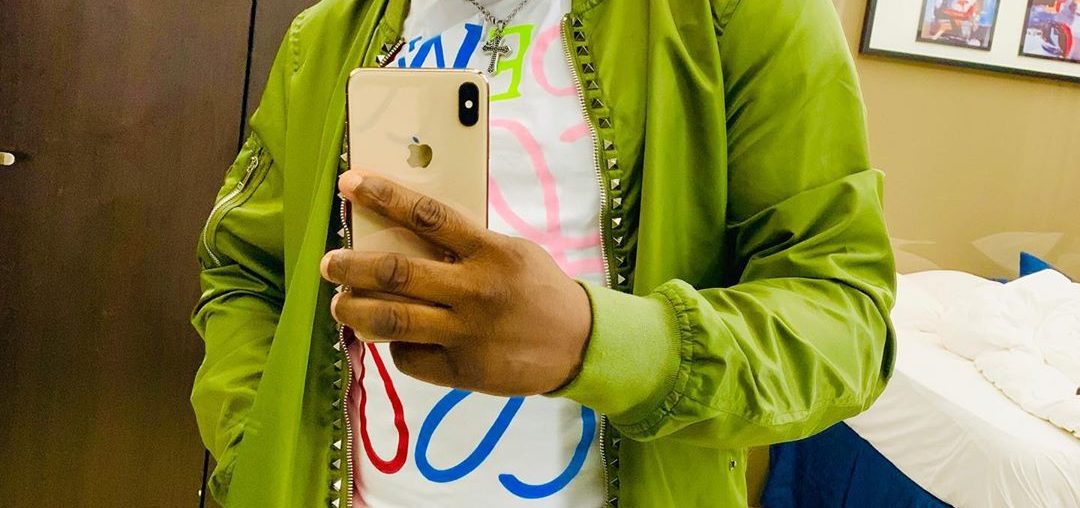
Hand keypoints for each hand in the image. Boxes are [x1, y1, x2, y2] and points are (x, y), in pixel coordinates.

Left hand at [320, 171, 592, 396]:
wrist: (578, 343)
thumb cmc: (539, 289)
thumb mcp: (512, 252)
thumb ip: (467, 246)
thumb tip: (408, 237)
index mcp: (489, 252)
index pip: (427, 216)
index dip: (384, 196)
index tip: (350, 183)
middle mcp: (474, 291)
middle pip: (397, 273)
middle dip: (353, 265)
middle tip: (330, 262)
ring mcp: (466, 333)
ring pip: (393, 320)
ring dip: (356, 310)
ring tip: (340, 304)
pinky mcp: (462, 370)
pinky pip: (411, 358)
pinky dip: (396, 347)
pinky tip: (394, 339)